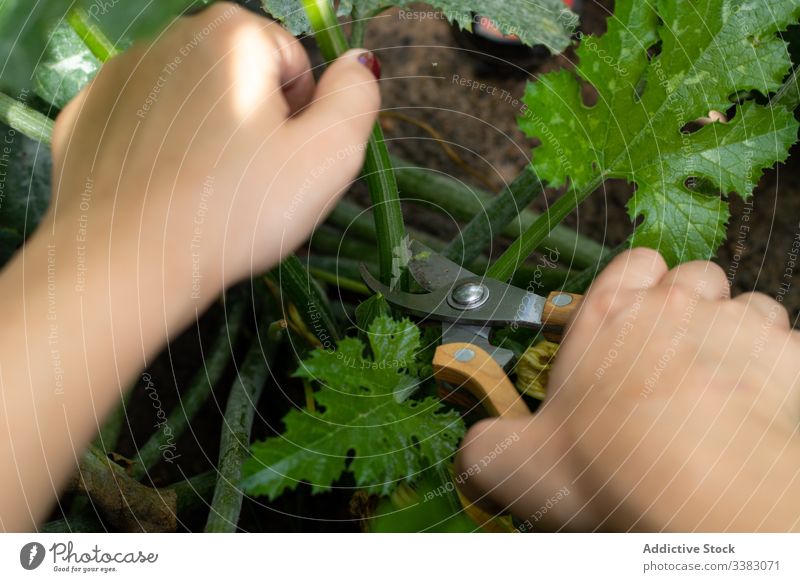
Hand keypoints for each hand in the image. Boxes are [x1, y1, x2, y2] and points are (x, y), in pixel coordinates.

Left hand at [49, 1, 379, 306]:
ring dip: (209, 137)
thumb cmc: (236, 210)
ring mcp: (119, 77)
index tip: (285, 163)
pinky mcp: (86, 117)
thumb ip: (357, 97)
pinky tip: (166, 192)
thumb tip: (359, 61)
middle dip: (256, 123)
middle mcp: (170, 38)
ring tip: (208, 193)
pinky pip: (145, 126)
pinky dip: (162, 153)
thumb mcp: (328, 157)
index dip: (303, 117)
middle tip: (252, 183)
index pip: (295, 63)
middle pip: (241, 77)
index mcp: (233, 34)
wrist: (125, 264)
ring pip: (192, 102)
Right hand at [457, 248, 799, 530]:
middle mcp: (676, 307)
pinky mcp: (789, 360)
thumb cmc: (613, 470)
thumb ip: (485, 447)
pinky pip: (790, 347)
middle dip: (690, 308)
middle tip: (674, 359)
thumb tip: (472, 452)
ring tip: (720, 388)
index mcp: (609, 317)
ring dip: (737, 336)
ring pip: (748, 308)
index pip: (633, 264)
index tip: (631, 323)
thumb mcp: (516, 465)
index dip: (636, 289)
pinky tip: (758, 409)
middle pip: (695, 278)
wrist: (707, 505)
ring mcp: (738, 328)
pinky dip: (778, 372)